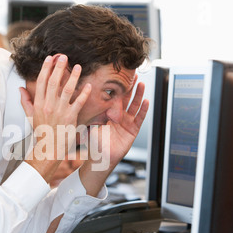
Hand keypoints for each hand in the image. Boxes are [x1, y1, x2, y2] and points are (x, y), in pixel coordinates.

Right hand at [20, 55, 91, 160]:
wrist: (49, 148)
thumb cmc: (41, 132)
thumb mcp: (30, 116)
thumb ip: (25, 101)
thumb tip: (20, 88)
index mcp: (39, 104)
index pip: (41, 82)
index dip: (45, 69)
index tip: (49, 58)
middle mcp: (49, 105)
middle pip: (53, 82)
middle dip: (59, 68)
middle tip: (64, 57)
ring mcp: (60, 111)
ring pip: (67, 90)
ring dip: (73, 77)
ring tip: (78, 67)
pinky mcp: (70, 117)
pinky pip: (79, 102)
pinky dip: (84, 93)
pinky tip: (88, 85)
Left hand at [79, 80, 148, 195]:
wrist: (101, 158)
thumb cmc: (94, 143)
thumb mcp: (91, 124)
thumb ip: (93, 113)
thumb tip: (85, 99)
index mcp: (109, 114)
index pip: (115, 97)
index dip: (118, 87)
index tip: (120, 77)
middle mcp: (119, 116)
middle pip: (127, 99)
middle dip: (131, 87)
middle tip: (134, 75)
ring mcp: (127, 123)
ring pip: (135, 106)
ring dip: (139, 95)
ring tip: (142, 84)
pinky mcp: (133, 130)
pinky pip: (140, 118)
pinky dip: (144, 110)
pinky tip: (147, 101)